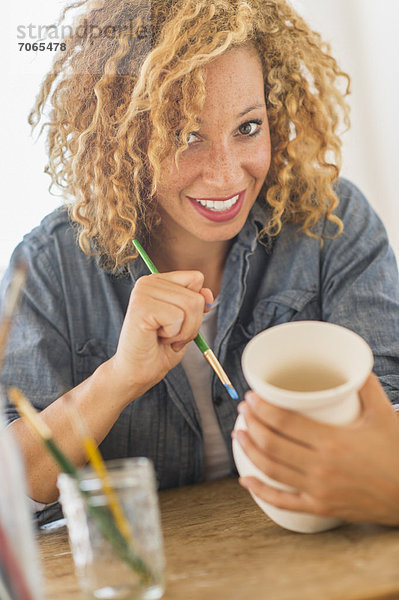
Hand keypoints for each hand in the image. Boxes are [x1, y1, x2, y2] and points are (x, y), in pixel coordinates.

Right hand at [109, 270, 212, 402]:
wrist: (138, 372)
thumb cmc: (159, 349)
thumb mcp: (186, 323)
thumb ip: (196, 304)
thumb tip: (207, 293)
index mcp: (158, 281)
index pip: (196, 278)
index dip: (197, 305)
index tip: (180, 322)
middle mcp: (148, 281)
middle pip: (196, 296)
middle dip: (191, 324)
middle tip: (170, 336)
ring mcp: (143, 292)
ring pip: (190, 305)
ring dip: (183, 331)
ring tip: (163, 337)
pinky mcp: (141, 306)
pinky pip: (178, 317)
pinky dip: (173, 334)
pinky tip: (156, 338)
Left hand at [233, 373, 398, 524]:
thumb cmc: (398, 454)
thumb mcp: (384, 415)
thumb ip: (366, 386)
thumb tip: (353, 362)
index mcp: (333, 441)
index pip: (284, 422)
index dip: (262, 409)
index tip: (251, 398)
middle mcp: (320, 467)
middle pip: (272, 443)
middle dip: (251, 424)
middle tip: (244, 411)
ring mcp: (318, 490)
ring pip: (271, 469)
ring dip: (250, 450)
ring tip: (239, 434)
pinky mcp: (320, 507)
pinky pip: (283, 501)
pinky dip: (261, 491)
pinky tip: (246, 481)